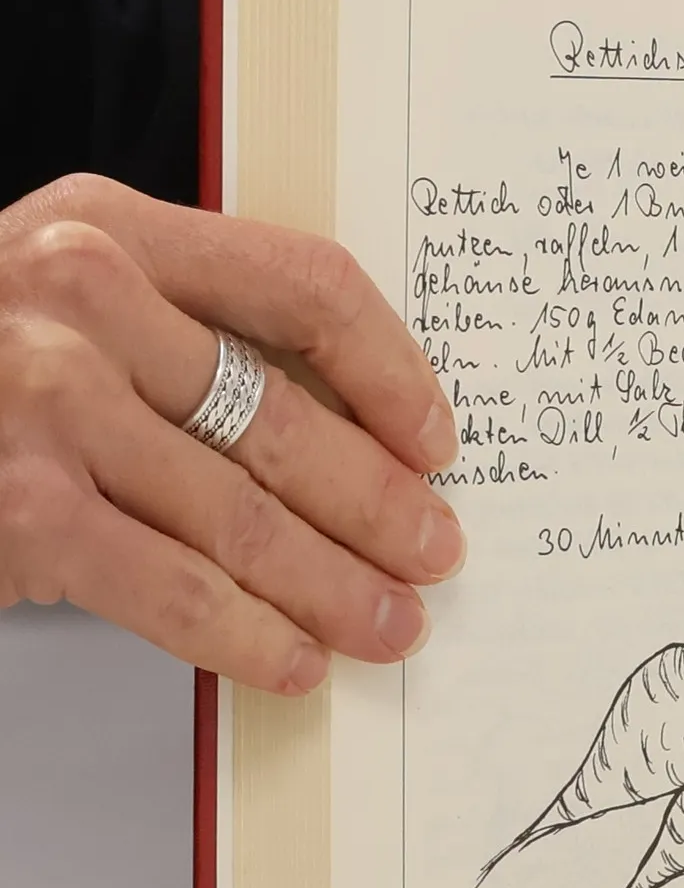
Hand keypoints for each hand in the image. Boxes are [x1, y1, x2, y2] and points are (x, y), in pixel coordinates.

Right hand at [0, 174, 462, 693]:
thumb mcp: (66, 303)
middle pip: (288, 416)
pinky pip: (175, 586)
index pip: (305, 285)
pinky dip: (248, 634)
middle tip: (438, 553)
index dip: (392, 371)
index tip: (436, 437)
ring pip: (246, 514)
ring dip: (338, 585)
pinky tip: (295, 659)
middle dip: (382, 504)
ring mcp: (45, 401)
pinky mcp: (20, 506)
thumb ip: (182, 333)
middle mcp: (82, 297)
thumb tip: (352, 438)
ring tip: (394, 624)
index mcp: (113, 228)